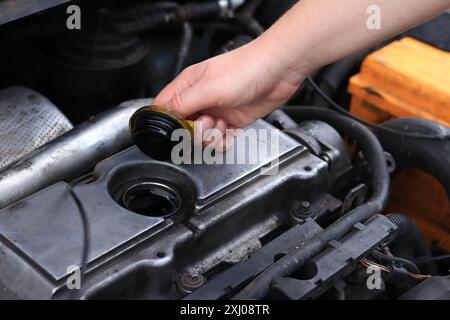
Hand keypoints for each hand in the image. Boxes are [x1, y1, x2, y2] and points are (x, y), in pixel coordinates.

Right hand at [152, 40, 305, 134]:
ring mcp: (217, 111)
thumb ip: (183, 103)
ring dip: (211, 137)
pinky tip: (230, 133)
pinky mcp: (233, 121)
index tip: (177, 130)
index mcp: (189, 85)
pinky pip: (221, 139)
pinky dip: (224, 141)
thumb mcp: (208, 88)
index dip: (167, 122)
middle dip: (194, 132)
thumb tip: (162, 114)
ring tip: (222, 125)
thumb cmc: (247, 68)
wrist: (279, 71)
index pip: (166, 107)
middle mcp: (201, 98)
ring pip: (203, 136)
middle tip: (207, 123)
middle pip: (184, 126)